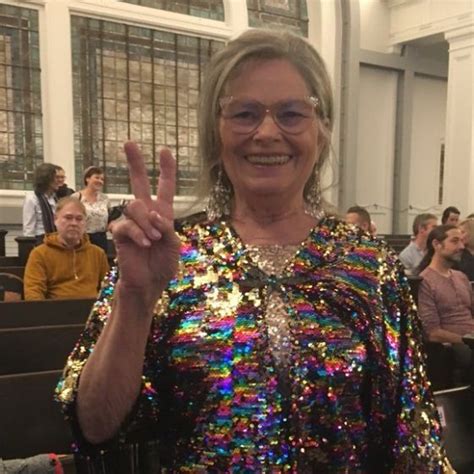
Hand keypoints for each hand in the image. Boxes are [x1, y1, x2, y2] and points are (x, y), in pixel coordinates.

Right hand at [112, 142, 180, 297]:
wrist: (150, 283)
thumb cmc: (163, 264)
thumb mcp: (174, 245)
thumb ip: (166, 227)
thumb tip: (153, 213)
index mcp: (162, 214)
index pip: (164, 187)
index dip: (166, 169)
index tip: (164, 150)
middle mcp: (146, 214)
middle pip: (138, 182)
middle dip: (135, 162)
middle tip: (129, 143)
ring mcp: (132, 222)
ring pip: (134, 205)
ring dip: (146, 221)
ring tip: (153, 239)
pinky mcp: (120, 234)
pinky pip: (126, 224)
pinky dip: (138, 233)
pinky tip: (145, 244)